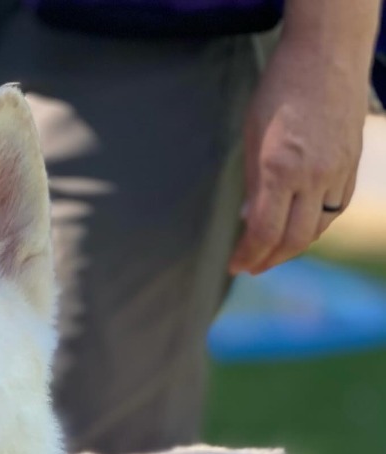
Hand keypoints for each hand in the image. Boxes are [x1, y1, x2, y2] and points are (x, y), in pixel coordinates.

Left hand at [230, 35, 369, 275]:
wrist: (327, 53)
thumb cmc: (280, 90)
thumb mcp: (252, 137)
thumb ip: (252, 183)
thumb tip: (249, 220)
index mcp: (280, 169)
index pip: (264, 231)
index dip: (248, 255)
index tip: (235, 266)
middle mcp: (313, 175)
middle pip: (294, 239)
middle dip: (270, 259)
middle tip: (252, 266)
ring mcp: (337, 171)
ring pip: (318, 228)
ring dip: (293, 246)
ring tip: (273, 252)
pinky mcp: (352, 165)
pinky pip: (335, 209)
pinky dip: (316, 225)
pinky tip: (300, 228)